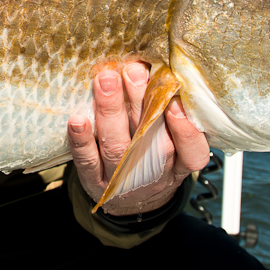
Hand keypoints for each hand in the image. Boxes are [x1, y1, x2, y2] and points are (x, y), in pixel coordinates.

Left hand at [69, 62, 210, 215]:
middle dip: (142, 103)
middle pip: (152, 139)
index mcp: (181, 161)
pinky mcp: (95, 180)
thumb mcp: (174, 142)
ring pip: (118, 147)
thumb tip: (160, 67)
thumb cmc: (154, 160)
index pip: (192, 150)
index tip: (175, 101)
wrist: (131, 202)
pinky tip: (77, 120)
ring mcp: (123, 179)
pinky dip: (81, 141)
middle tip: (133, 71)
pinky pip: (88, 161)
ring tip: (105, 81)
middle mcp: (155, 170)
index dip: (185, 129)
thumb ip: (171, 113)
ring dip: (111, 112)